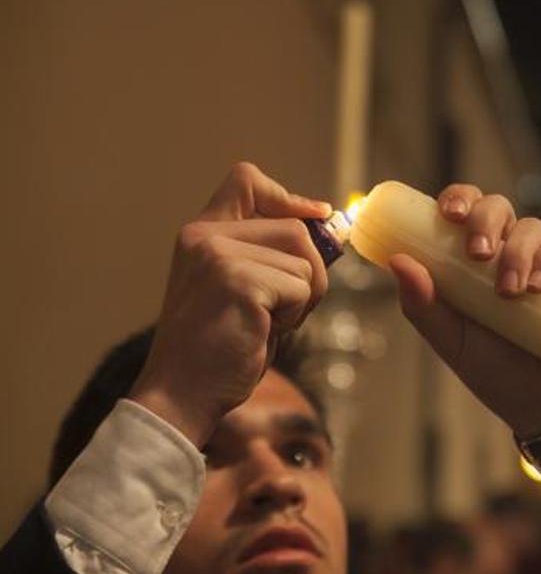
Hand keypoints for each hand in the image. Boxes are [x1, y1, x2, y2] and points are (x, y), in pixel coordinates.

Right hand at [129, 162, 330, 446]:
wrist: (182, 393)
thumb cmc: (219, 348)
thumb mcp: (239, 288)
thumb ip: (266, 255)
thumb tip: (324, 226)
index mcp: (200, 233)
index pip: (247, 180)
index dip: (290, 197)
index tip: (317, 216)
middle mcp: (204, 236)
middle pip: (296, 229)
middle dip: (310, 273)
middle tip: (284, 310)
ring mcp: (219, 256)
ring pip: (305, 261)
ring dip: (304, 298)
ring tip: (267, 322)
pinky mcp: (237, 280)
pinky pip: (300, 288)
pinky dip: (295, 316)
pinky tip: (262, 332)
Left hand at [390, 185, 540, 487]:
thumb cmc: (498, 374)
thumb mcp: (453, 342)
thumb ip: (423, 306)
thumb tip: (398, 262)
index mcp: (472, 262)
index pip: (464, 212)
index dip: (457, 199)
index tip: (448, 214)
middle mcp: (509, 253)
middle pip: (497, 208)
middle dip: (485, 220)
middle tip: (478, 252)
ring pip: (531, 227)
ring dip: (516, 251)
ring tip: (509, 291)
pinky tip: (538, 286)